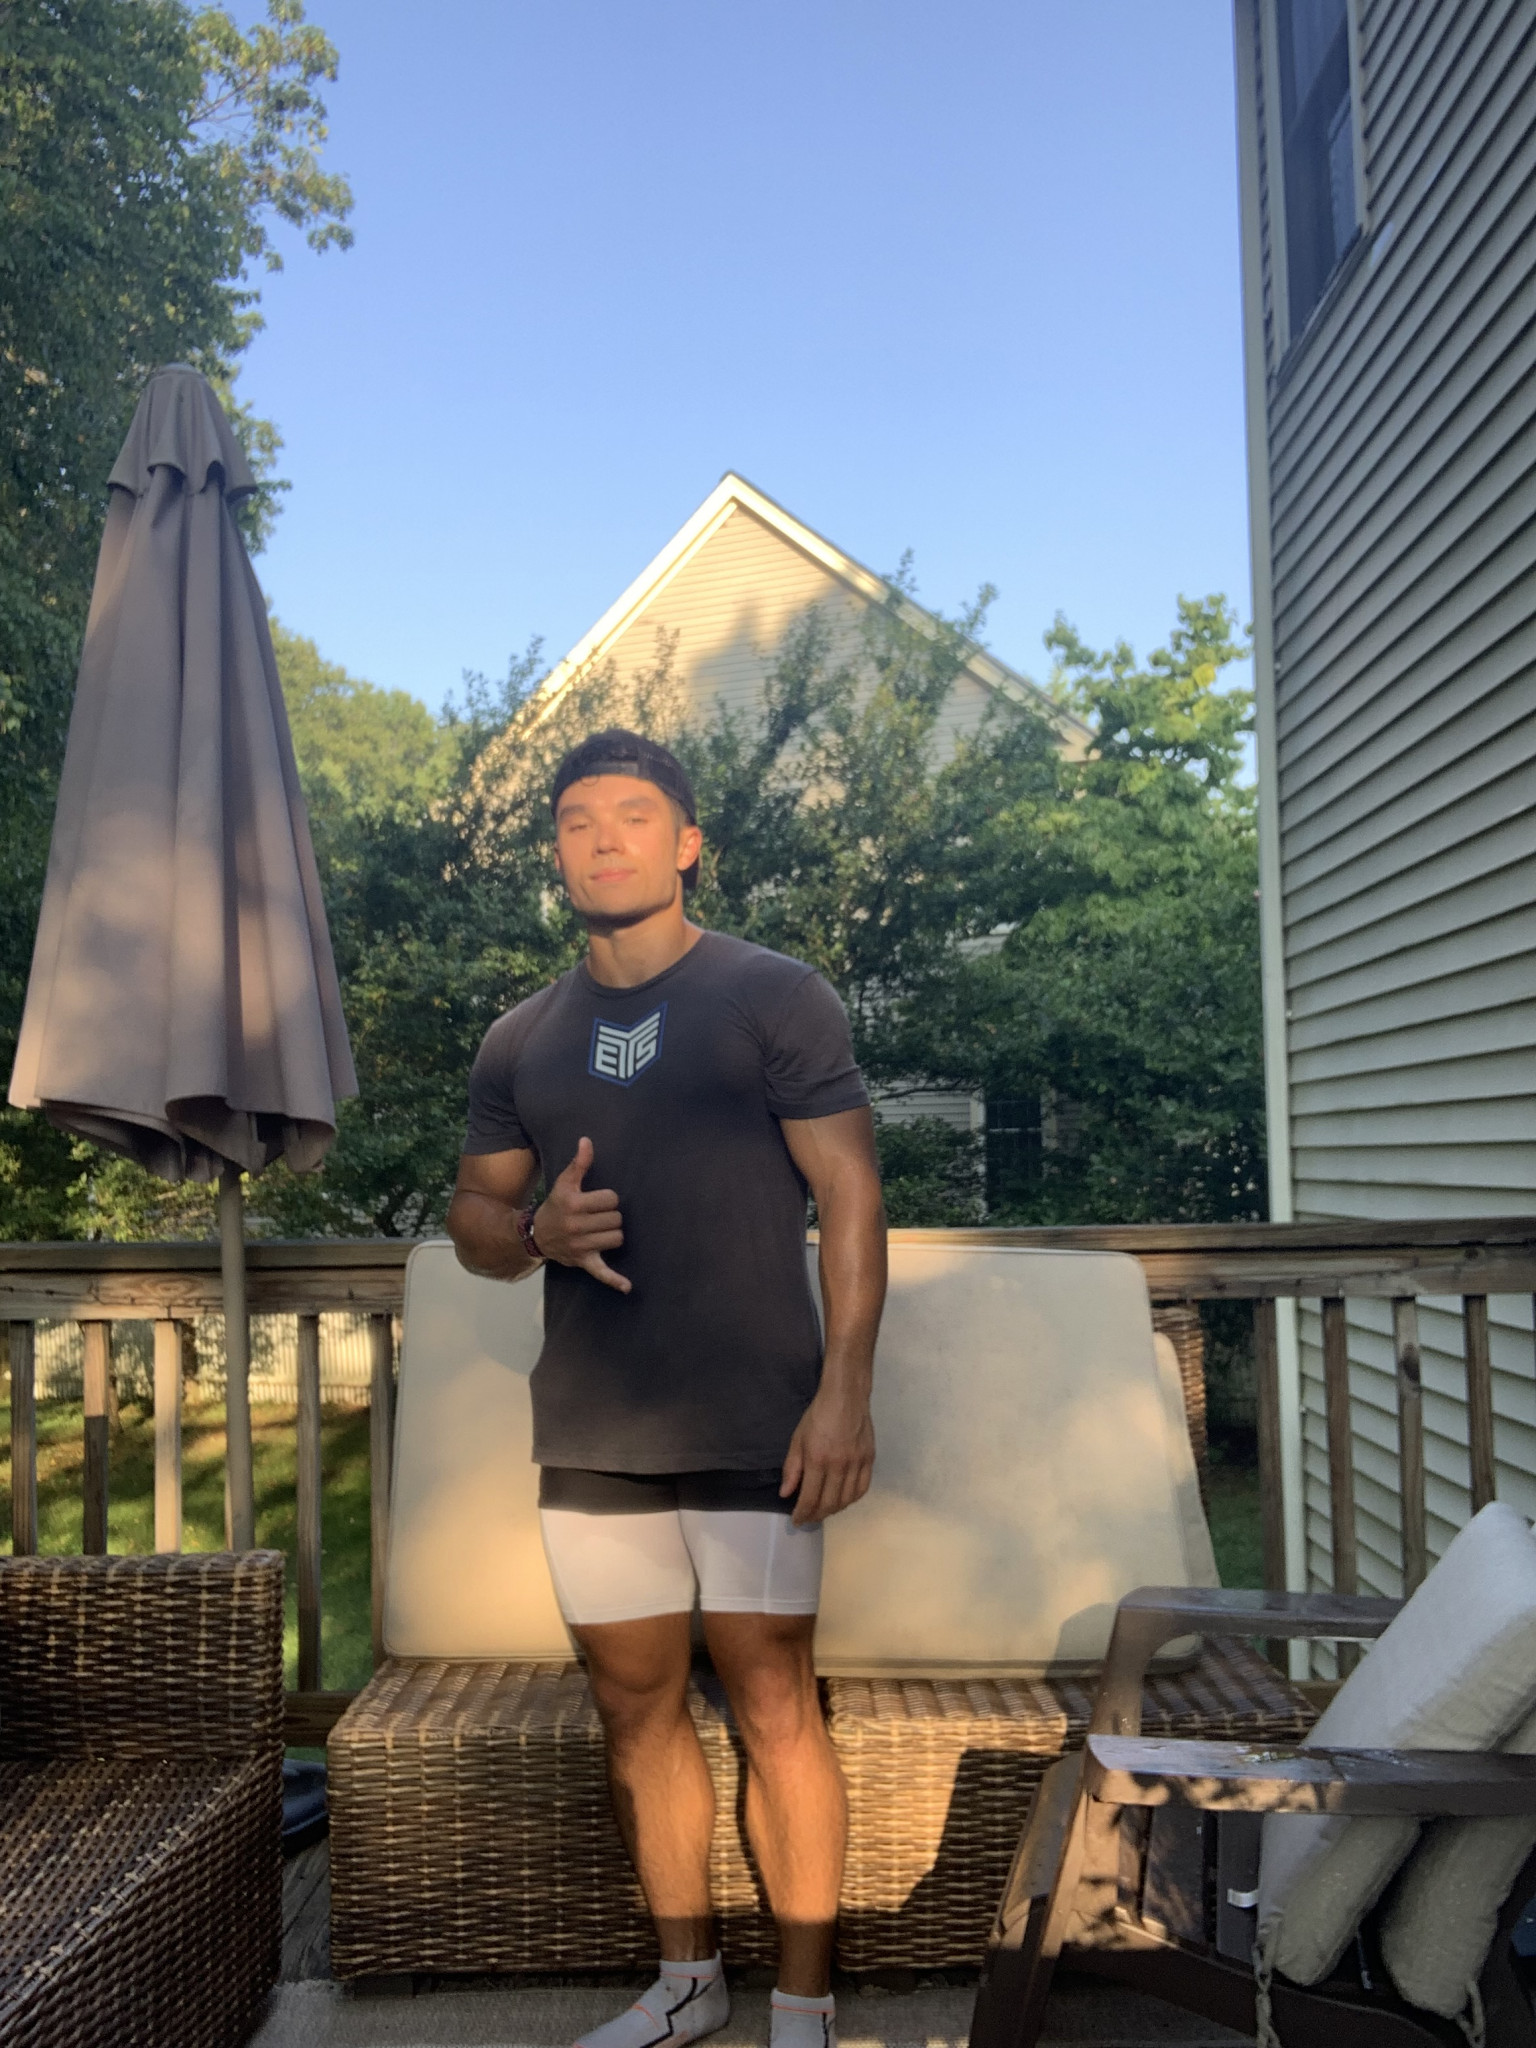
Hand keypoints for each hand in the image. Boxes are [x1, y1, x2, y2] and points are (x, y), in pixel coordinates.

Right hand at [533, 1137, 629, 1293]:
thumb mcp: (565, 1182)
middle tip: (597, 1217)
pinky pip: (601, 1273)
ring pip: (616, 1239)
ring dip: (612, 1234)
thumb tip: (587, 1141)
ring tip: (599, 1231)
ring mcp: (581, 1246)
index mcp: (574, 1204)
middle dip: (610, 1216)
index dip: (608, 1199)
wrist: (537, 1236)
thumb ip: (579, 1163)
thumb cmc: (556, 1205)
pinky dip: (614, 1280)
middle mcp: (576, 1226)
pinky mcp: (584, 1262)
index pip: (611, 1199)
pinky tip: (627, 1287)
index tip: (597, 1201)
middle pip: (617, 1219)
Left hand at [780, 1383, 874, 1525]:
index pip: (810, 1498)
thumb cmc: (818, 1416)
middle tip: (809, 1518)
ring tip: (824, 1510)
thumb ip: (792, 1468)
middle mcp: (839, 1465)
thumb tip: (786, 1494)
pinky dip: (852, 1499)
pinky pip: (862, 1489)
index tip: (797, 1521)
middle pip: (829, 1503)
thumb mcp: (798, 1439)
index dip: (802, 1514)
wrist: (845, 1397)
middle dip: (817, 1515)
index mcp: (817, 1460)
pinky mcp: (869, 1460)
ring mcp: (857, 1463)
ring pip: (847, 1500)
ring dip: (834, 1510)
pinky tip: (843, 1499)